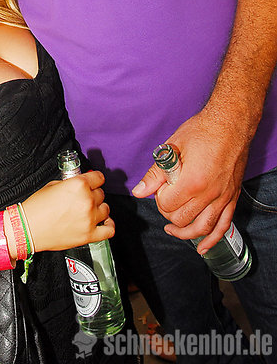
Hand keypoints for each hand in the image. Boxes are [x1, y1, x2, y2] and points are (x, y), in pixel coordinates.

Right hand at [23, 171, 113, 251]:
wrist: (28, 228)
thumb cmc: (37, 207)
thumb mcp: (53, 185)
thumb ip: (71, 184)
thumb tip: (81, 184)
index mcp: (79, 185)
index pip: (99, 178)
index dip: (95, 179)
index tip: (93, 182)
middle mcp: (87, 200)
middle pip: (101, 193)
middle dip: (93, 194)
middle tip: (83, 198)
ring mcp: (89, 219)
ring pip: (106, 209)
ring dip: (99, 208)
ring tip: (89, 210)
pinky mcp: (89, 235)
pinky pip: (109, 230)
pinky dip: (109, 225)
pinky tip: (103, 222)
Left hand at [132, 110, 247, 252]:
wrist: (230, 123)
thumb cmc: (202, 131)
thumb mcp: (172, 148)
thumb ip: (155, 173)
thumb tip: (139, 191)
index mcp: (192, 181)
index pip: (167, 205)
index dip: (158, 198)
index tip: (159, 187)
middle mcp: (210, 194)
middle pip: (182, 219)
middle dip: (168, 213)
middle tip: (164, 200)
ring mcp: (223, 198)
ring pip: (202, 228)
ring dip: (185, 233)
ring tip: (172, 230)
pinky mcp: (232, 198)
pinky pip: (223, 226)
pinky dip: (212, 240)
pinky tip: (202, 248)